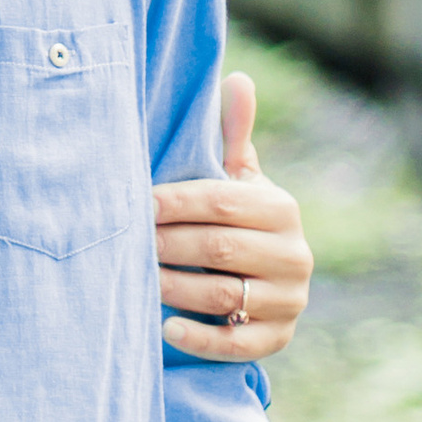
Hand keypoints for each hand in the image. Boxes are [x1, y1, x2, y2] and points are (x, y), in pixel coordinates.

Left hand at [156, 72, 313, 358]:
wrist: (267, 280)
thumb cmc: (237, 220)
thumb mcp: (239, 179)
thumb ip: (234, 135)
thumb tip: (237, 77)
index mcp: (279, 209)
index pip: (221, 201)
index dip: (173, 202)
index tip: (134, 203)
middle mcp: (294, 255)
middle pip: (220, 248)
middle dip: (168, 245)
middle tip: (126, 243)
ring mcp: (290, 300)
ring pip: (225, 295)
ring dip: (175, 288)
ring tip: (136, 280)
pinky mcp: (279, 338)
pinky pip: (239, 344)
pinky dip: (200, 337)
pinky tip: (165, 327)